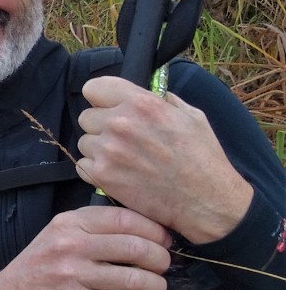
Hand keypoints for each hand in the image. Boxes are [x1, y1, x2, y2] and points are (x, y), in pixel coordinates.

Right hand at [0, 205, 172, 289]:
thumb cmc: (41, 263)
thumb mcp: (59, 233)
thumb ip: (93, 227)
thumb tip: (143, 232)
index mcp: (70, 223)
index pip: (124, 219)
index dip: (153, 230)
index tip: (164, 239)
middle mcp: (72, 245)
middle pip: (135, 248)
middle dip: (160, 258)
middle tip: (164, 265)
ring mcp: (74, 274)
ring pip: (134, 278)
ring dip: (157, 286)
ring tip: (158, 288)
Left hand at [77, 76, 251, 243]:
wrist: (206, 201)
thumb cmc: (203, 158)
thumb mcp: (192, 117)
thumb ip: (163, 101)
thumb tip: (147, 93)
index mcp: (142, 103)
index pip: (94, 88)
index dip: (101, 99)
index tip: (109, 108)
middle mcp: (120, 123)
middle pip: (87, 117)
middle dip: (101, 126)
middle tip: (124, 139)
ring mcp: (108, 150)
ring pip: (84, 142)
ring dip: (99, 149)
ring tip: (125, 159)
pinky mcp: (101, 175)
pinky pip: (83, 164)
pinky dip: (96, 170)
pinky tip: (119, 174)